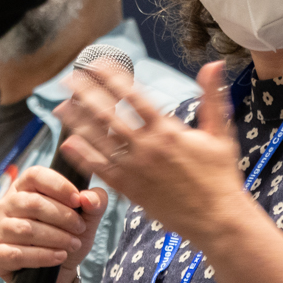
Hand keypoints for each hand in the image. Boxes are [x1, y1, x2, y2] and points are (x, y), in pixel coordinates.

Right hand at [0, 166, 107, 282]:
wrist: (58, 273)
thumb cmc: (67, 237)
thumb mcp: (87, 219)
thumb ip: (96, 202)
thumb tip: (88, 198)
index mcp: (25, 188)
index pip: (35, 175)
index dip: (58, 185)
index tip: (78, 200)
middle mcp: (6, 205)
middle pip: (32, 203)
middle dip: (62, 216)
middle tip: (80, 228)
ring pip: (26, 229)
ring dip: (56, 237)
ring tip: (74, 244)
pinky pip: (17, 253)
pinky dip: (43, 256)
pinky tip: (59, 256)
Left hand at [56, 61, 252, 246]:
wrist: (216, 219)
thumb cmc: (221, 177)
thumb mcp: (221, 133)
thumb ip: (213, 97)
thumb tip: (213, 64)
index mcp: (168, 131)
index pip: (134, 97)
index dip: (112, 78)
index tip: (97, 64)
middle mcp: (148, 148)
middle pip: (109, 115)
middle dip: (86, 94)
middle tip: (69, 79)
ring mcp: (136, 170)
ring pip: (99, 141)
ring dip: (77, 122)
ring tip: (61, 107)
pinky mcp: (131, 190)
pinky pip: (101, 170)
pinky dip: (83, 156)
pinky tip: (68, 143)